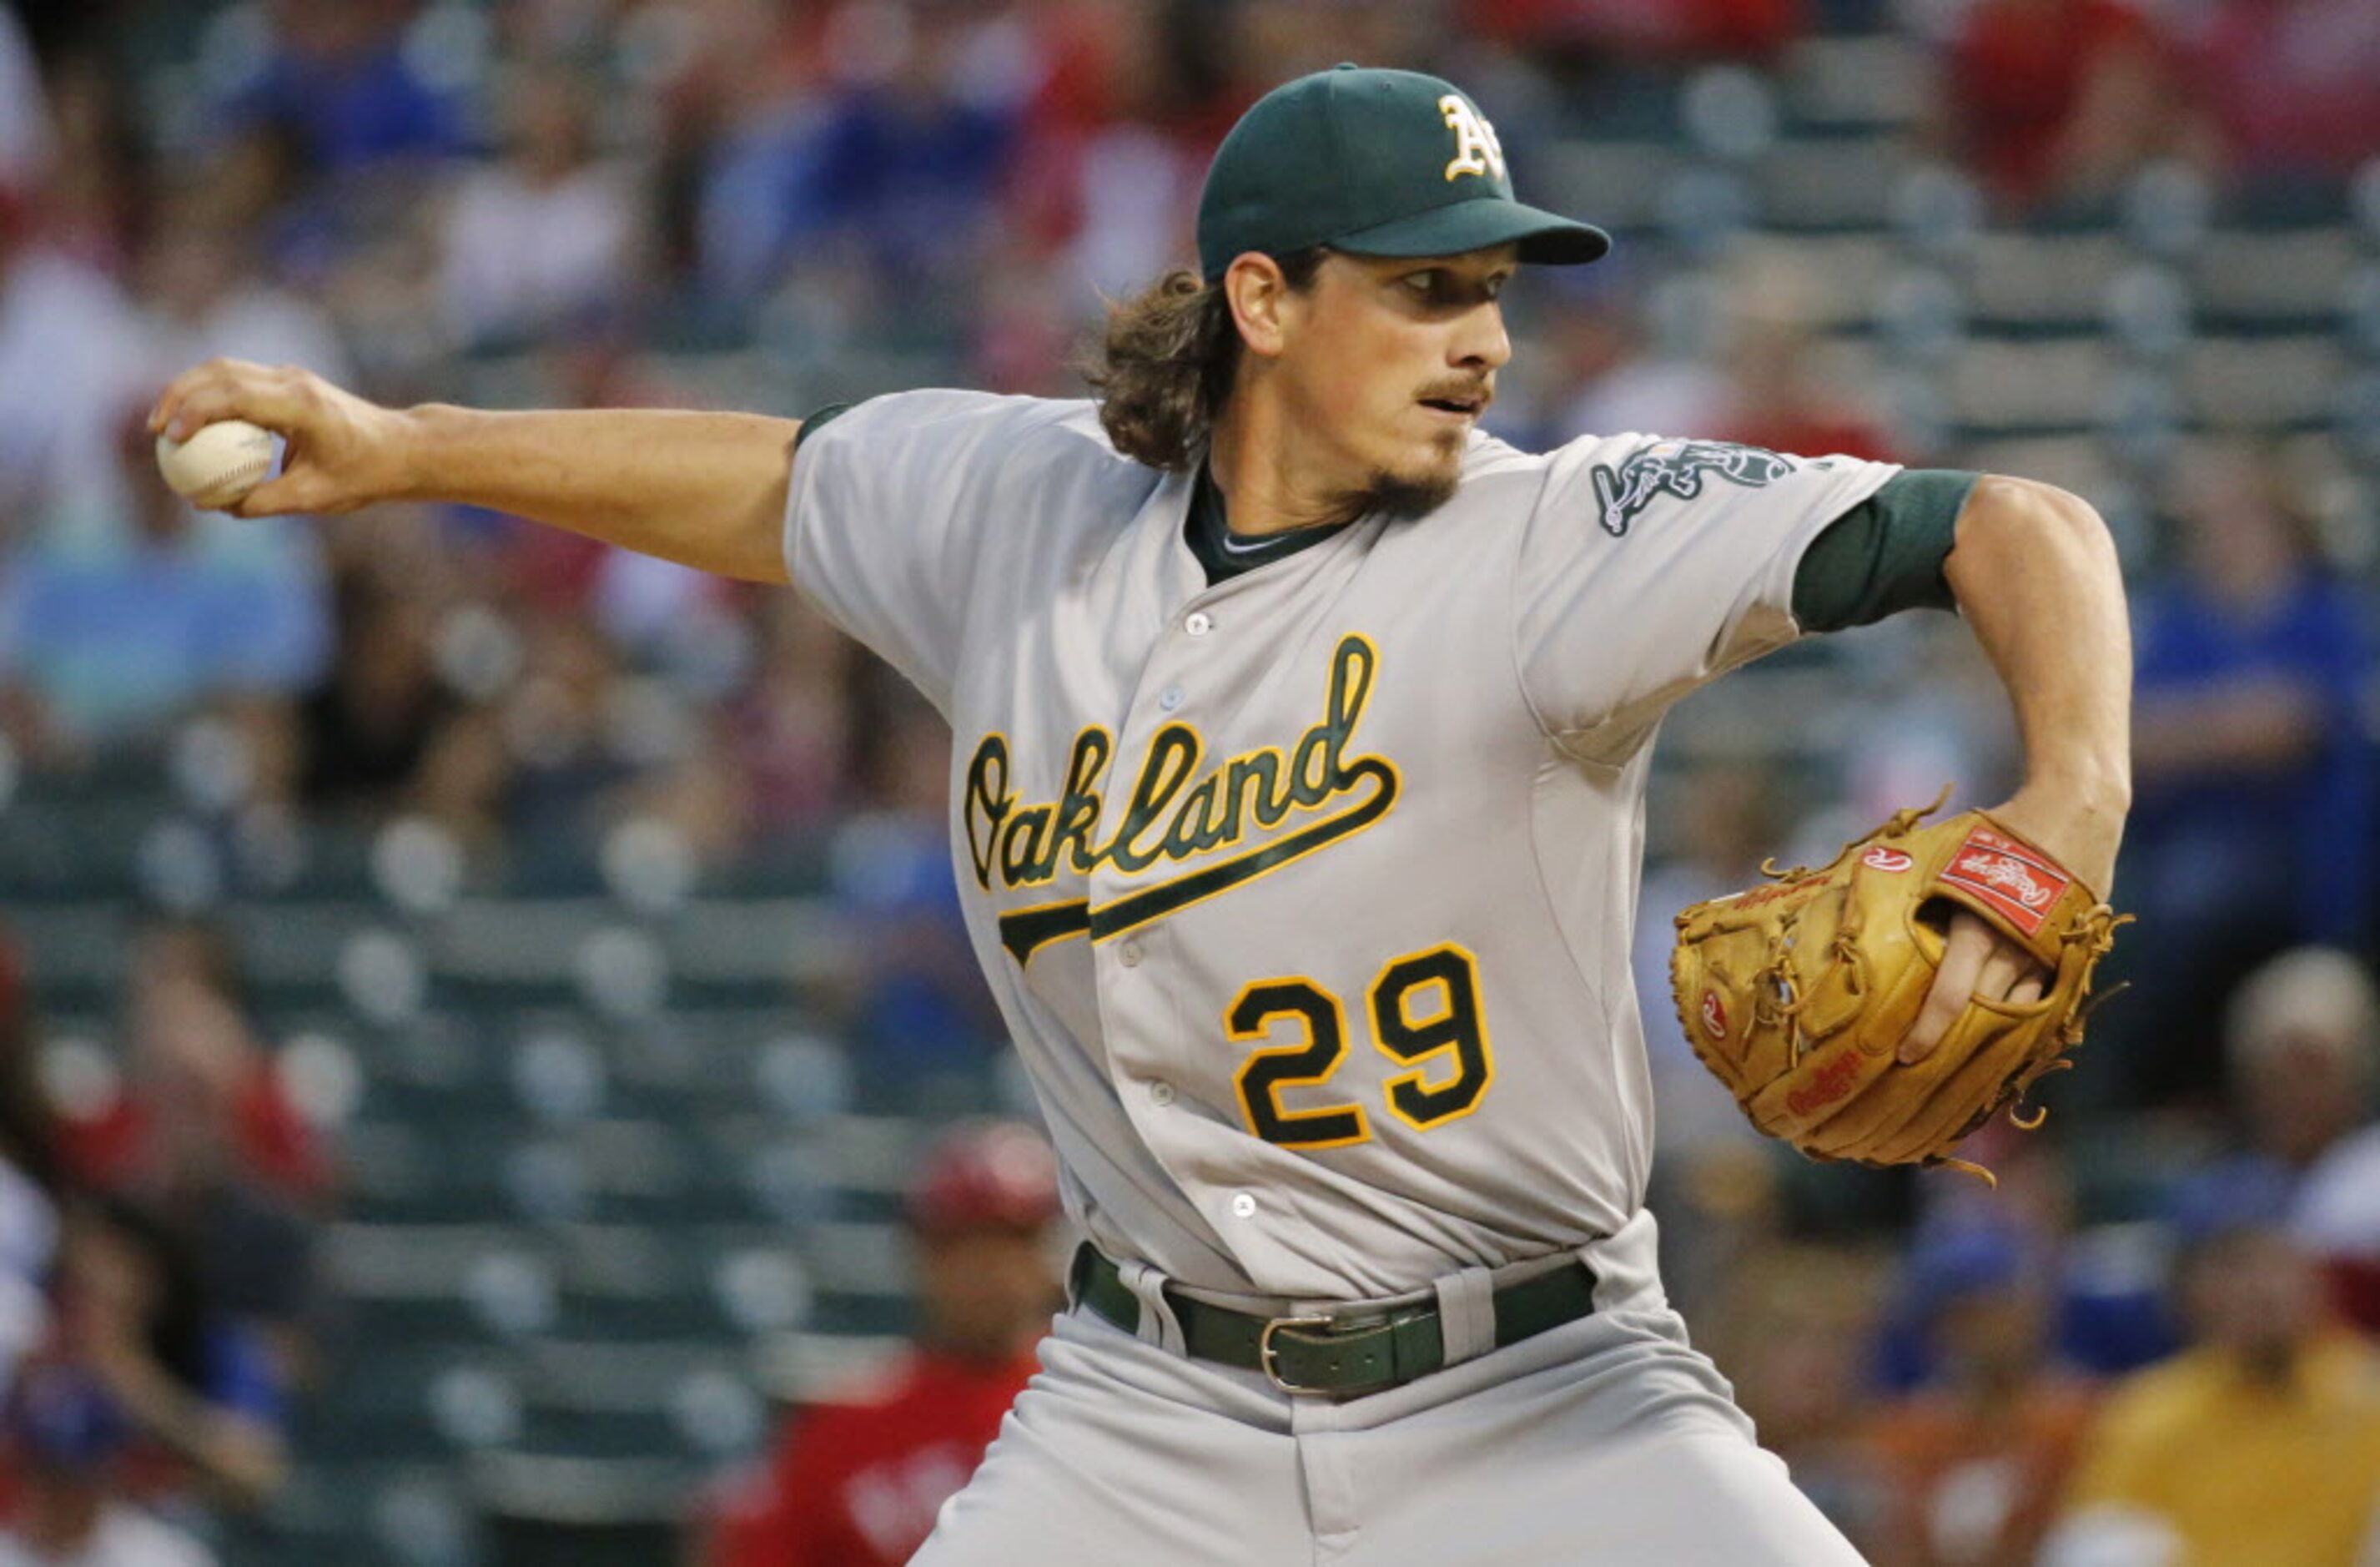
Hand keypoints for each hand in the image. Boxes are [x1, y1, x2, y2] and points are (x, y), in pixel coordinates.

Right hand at [148, 358, 413, 517]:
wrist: (402, 448)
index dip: (195, 411)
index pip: (234, 396)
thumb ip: (263, 502)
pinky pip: (238, 381)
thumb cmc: (365, 475)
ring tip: (164, 425)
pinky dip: (210, 396)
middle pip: (220, 372)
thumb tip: (212, 505)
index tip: (170, 437)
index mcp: (301, 405)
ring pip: (225, 369)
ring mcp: (290, 377)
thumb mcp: (315, 496)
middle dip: (179, 394)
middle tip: (154, 430)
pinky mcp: (288, 382)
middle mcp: (292, 381)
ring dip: (190, 391)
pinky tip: (193, 424)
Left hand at [1895, 784, 2123, 1064]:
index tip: (1902, 1055)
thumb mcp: (1945, 849)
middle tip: (1917, 1075)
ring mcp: (2048, 958)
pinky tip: (1996, 1049)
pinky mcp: (2068, 958)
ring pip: (2014, 1018)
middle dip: (1950, 1047)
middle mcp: (2016, 949)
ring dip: (1985, 1045)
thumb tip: (1846, 897)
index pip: (1951, 995)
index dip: (1926, 1030)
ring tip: (1954, 1072)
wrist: (2077, 811)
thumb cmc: (1998, 830)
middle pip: (1981, 1016)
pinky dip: (2019, 1028)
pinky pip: (2042, 1005)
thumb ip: (1904, 875)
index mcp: (1980, 925)